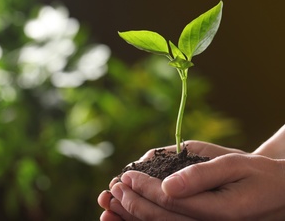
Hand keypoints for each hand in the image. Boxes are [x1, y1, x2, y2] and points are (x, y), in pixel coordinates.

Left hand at [114, 153, 284, 219]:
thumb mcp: (232, 165)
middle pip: (160, 218)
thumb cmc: (255, 174)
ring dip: (133, 214)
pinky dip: (146, 218)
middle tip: (113, 188)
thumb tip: (165, 184)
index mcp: (218, 212)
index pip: (169, 202)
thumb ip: (200, 175)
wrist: (276, 193)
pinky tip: (132, 209)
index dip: (144, 188)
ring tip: (114, 200)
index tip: (126, 175)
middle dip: (132, 202)